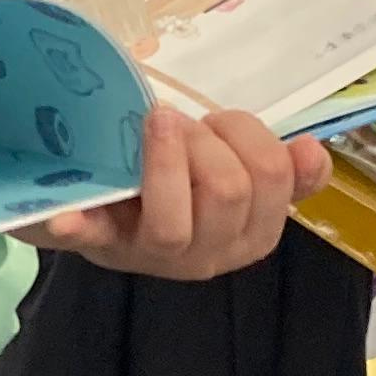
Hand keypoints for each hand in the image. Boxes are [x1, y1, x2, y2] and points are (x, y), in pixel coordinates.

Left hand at [38, 107, 323, 281]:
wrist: (108, 192)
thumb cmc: (181, 175)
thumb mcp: (238, 168)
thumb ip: (282, 167)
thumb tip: (313, 152)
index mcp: (251, 234)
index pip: (274, 178)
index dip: (247, 134)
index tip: (219, 121)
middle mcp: (208, 255)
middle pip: (229, 192)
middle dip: (207, 140)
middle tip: (178, 121)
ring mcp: (150, 255)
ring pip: (174, 222)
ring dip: (163, 158)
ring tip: (150, 125)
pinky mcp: (96, 245)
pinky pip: (89, 239)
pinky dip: (76, 227)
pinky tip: (63, 216)